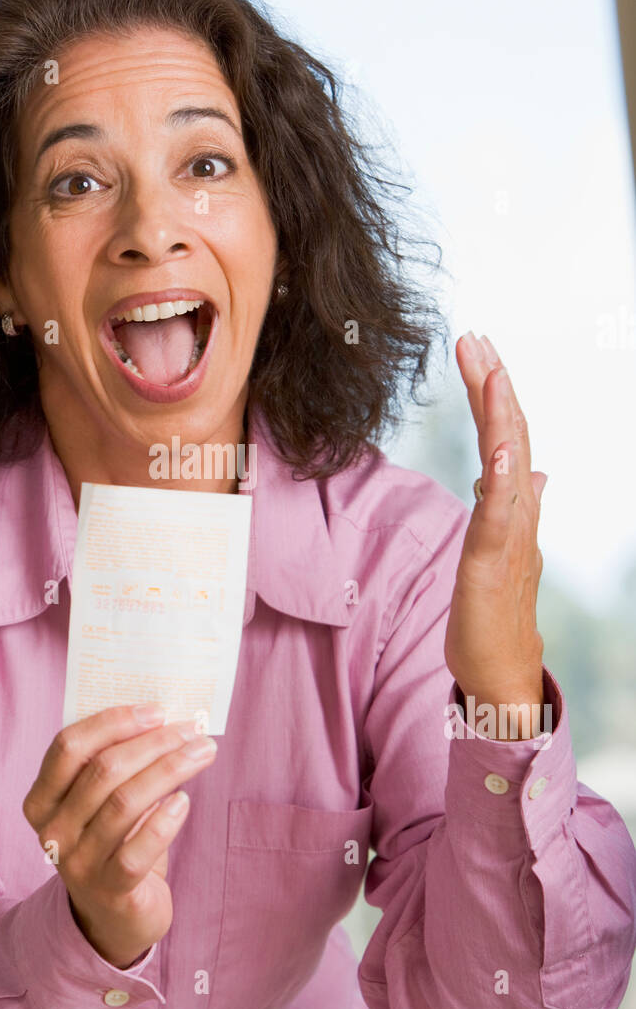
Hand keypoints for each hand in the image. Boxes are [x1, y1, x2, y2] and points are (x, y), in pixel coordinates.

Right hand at [23, 705, 216, 967]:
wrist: (114, 918)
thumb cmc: (113, 843)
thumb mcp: (99, 804)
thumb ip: (112, 765)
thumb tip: (162, 719)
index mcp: (42, 800)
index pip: (68, 747)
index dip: (112, 722)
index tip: (156, 710)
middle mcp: (53, 830)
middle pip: (103, 770)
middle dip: (153, 743)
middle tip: (192, 729)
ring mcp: (79, 862)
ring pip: (125, 802)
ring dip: (170, 770)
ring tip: (202, 753)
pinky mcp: (111, 889)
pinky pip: (140, 848)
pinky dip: (166, 820)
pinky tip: (185, 801)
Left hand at [444, 332, 548, 739]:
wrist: (500, 671)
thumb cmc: (494, 612)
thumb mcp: (499, 548)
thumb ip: (512, 505)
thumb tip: (533, 470)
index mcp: (513, 505)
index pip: (505, 435)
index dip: (493, 392)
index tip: (477, 348)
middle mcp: (518, 512)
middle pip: (508, 435)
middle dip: (492, 384)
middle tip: (475, 337)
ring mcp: (510, 536)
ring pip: (509, 464)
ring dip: (500, 416)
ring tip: (492, 372)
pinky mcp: (493, 564)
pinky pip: (501, 516)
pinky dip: (504, 480)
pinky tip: (500, 450)